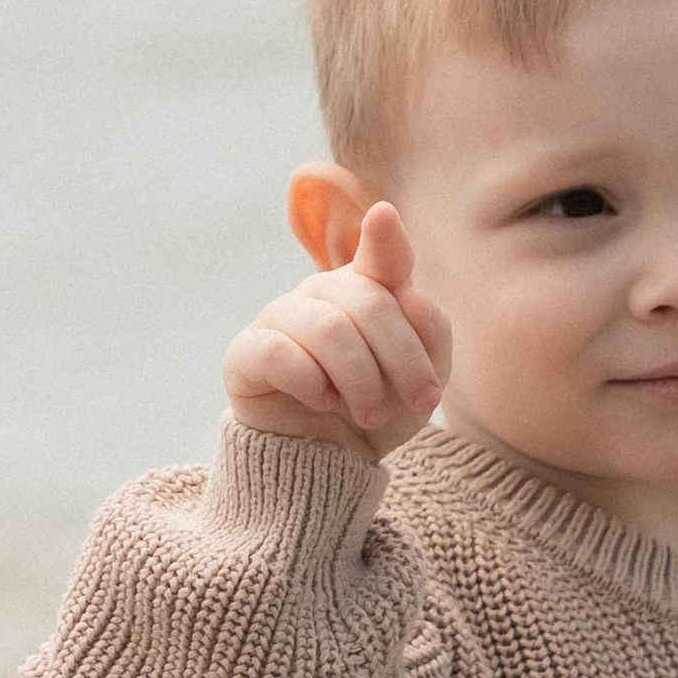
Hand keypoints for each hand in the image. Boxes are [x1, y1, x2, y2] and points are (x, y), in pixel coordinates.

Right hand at [222, 201, 452, 459]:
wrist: (327, 462)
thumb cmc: (378, 410)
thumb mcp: (423, 381)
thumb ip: (431, 335)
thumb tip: (414, 298)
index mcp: (367, 289)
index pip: (381, 253)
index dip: (384, 237)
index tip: (384, 216)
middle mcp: (322, 293)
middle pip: (370, 305)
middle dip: (404, 359)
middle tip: (420, 403)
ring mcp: (280, 317)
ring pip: (330, 330)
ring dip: (362, 380)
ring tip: (373, 415)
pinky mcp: (246, 352)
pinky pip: (279, 354)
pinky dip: (311, 383)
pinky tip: (323, 402)